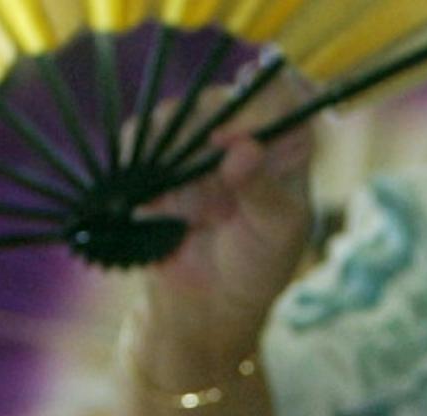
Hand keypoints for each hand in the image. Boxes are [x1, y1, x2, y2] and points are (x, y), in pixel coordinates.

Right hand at [129, 77, 319, 377]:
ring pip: (178, 112)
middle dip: (210, 122)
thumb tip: (244, 149)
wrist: (206, 308)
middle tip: (202, 158)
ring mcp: (196, 146)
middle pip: (223, 96)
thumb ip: (262, 189)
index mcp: (285, 145)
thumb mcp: (276, 233)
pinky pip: (140, 137)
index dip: (260, 102)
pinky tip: (151, 189)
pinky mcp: (157, 160)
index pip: (281, 96)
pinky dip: (140, 154)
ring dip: (174, 142)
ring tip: (177, 186)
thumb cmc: (257, 269)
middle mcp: (242, 135)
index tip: (235, 135)